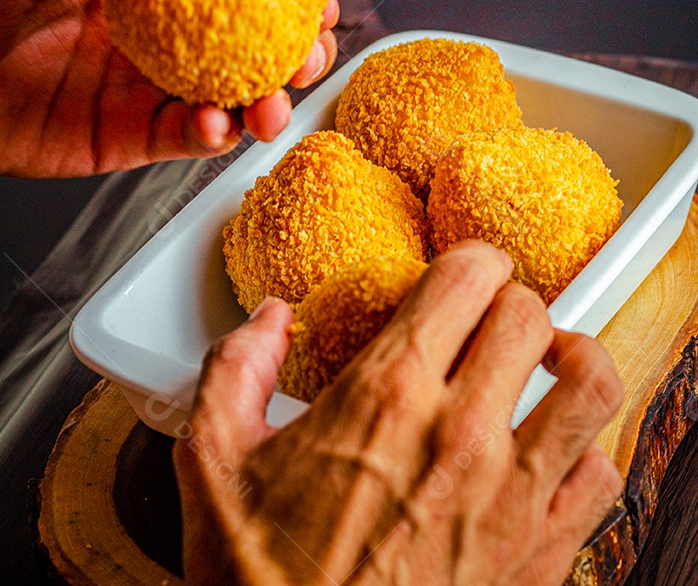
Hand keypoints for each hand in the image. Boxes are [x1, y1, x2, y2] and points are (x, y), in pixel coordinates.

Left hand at [0, 0, 338, 176]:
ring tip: (273, 105)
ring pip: (219, 99)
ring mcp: (133, 89)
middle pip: (240, 47)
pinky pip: (170, 141)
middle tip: (311, 54)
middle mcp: (150, 35)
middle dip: (288, 55)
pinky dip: (204, 137)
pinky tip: (216, 124)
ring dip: (258, 105)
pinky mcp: (110, 139)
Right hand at [174, 242, 622, 585]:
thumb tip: (269, 321)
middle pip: (530, 315)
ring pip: (590, 384)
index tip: (464, 273)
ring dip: (571, 360)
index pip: (469, 277)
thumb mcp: (215, 462)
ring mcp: (510, 495)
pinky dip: (585, 451)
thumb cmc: (263, 580)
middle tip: (491, 320)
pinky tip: (549, 451)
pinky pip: (600, 476)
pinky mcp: (539, 552)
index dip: (472, 260)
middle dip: (511, 303)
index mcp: (386, 396)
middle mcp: (460, 433)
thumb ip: (235, 369)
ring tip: (545, 363)